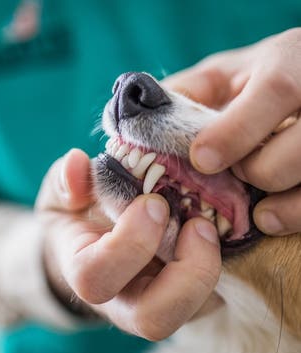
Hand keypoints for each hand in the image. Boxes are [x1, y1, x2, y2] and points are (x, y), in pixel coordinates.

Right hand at [35, 148, 220, 339]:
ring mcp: (158, 300)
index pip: (96, 278)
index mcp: (87, 271)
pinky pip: (215, 294)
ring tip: (209, 226)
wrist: (98, 240)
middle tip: (198, 224)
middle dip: (183, 272)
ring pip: (191, 312)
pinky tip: (223, 229)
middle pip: (153, 319)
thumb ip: (66, 180)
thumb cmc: (80, 217)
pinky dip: (226, 264)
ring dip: (209, 269)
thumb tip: (77, 164)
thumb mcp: (64, 193)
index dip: (129, 244)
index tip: (153, 203)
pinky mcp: (188, 295)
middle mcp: (124, 299)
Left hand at [164, 28, 300, 235]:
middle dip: (258, 170)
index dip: (235, 132)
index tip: (201, 159)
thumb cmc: (253, 81)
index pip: (275, 92)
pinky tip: (270, 217)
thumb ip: (189, 91)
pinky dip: (294, 216)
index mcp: (289, 62)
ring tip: (254, 205)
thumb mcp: (222, 75)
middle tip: (236, 172)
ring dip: (278, 200)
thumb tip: (141, 117)